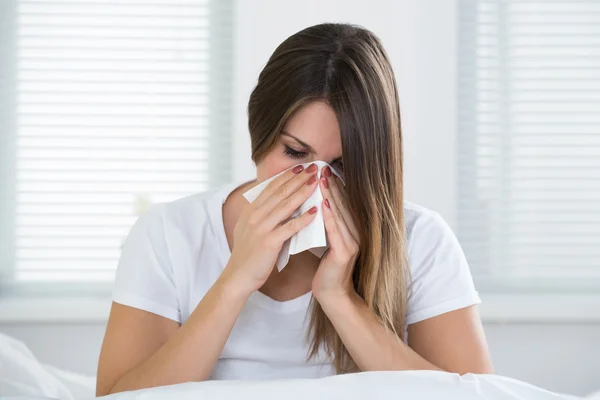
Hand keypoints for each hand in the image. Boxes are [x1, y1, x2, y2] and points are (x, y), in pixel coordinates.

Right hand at [223, 163, 318, 294]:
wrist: (238, 276)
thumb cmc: (248, 254)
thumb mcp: (250, 228)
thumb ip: (262, 214)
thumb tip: (277, 201)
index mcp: (251, 210)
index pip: (271, 187)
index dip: (287, 175)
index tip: (302, 166)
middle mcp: (255, 215)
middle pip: (280, 192)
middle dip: (298, 178)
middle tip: (314, 167)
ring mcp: (261, 228)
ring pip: (285, 206)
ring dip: (303, 192)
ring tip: (317, 182)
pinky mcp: (269, 242)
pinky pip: (289, 227)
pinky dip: (303, 218)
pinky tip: (315, 211)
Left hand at [312, 165, 360, 302]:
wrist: (332, 293)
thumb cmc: (326, 267)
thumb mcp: (326, 241)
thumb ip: (326, 224)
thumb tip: (316, 203)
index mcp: (353, 230)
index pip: (343, 204)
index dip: (335, 186)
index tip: (324, 170)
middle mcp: (357, 234)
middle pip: (343, 205)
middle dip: (333, 185)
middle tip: (323, 167)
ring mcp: (353, 243)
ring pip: (340, 214)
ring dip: (331, 195)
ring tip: (322, 179)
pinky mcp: (345, 253)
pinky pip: (336, 231)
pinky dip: (330, 216)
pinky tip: (323, 203)